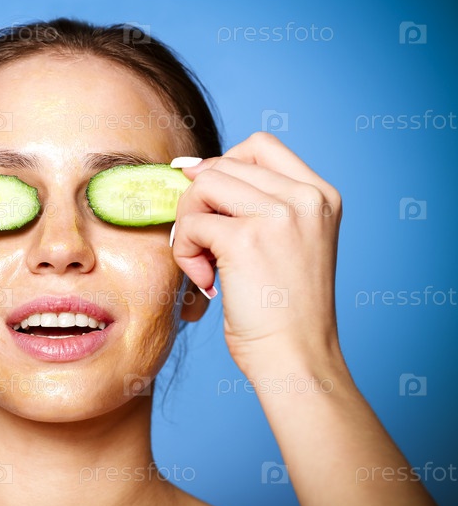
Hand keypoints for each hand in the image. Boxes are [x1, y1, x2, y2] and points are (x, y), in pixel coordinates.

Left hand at [171, 132, 341, 374]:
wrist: (297, 358)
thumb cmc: (283, 310)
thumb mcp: (289, 242)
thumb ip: (257, 203)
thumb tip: (193, 169)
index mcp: (321, 195)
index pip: (259, 146)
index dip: (222, 167)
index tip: (209, 204)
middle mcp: (305, 198)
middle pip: (222, 165)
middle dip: (199, 202)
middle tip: (204, 244)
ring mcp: (278, 215)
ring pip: (202, 187)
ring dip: (189, 224)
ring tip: (203, 262)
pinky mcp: (246, 239)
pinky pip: (191, 224)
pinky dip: (185, 252)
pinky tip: (206, 281)